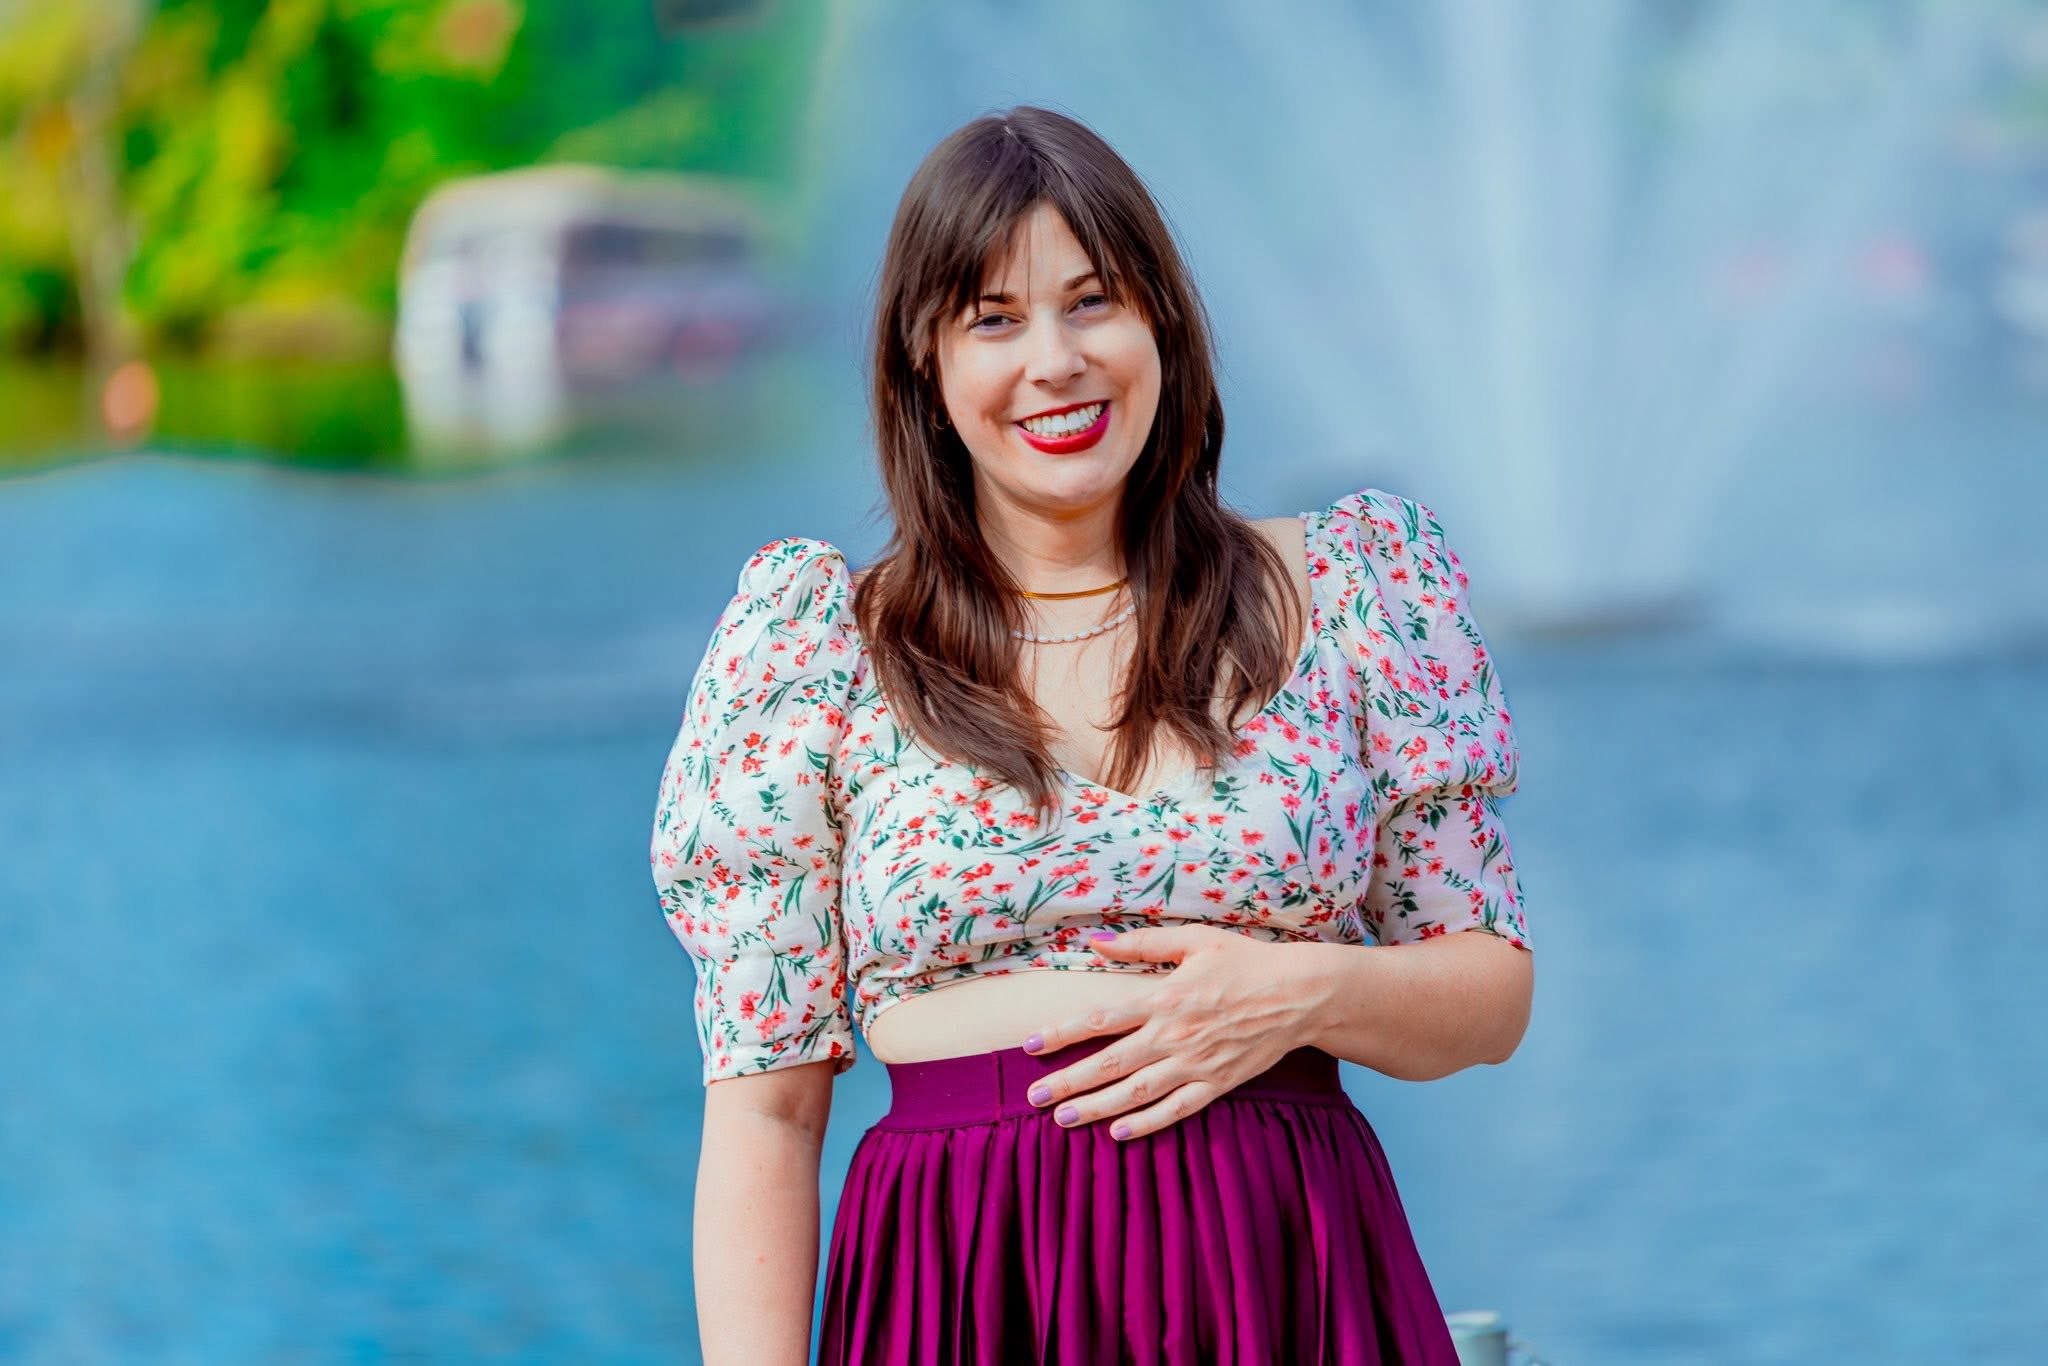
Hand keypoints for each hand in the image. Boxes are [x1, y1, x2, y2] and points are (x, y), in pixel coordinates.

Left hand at [1020, 926, 1326, 1140]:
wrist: (1300, 994)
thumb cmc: (1246, 962)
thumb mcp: (1194, 940)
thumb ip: (1142, 944)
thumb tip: (1095, 942)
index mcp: (1163, 997)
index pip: (1099, 1019)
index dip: (1060, 1034)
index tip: (1028, 1046)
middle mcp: (1173, 1035)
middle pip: (1108, 1063)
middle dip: (1066, 1082)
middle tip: (1032, 1098)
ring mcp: (1195, 1063)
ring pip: (1135, 1093)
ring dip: (1095, 1107)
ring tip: (1061, 1119)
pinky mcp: (1217, 1084)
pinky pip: (1176, 1110)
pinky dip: (1146, 1124)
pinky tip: (1118, 1133)